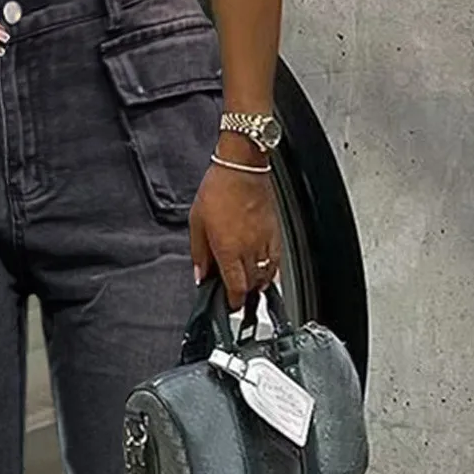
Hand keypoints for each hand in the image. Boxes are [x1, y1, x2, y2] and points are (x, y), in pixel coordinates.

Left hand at [189, 142, 283, 309]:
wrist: (242, 167)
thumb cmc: (219, 189)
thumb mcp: (197, 223)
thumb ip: (199, 254)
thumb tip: (200, 275)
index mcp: (228, 250)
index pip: (235, 288)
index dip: (233, 302)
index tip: (229, 306)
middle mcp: (250, 250)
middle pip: (252, 286)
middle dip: (244, 295)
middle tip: (235, 296)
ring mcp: (265, 242)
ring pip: (266, 276)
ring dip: (257, 284)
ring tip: (247, 283)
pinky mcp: (275, 233)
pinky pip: (276, 260)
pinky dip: (269, 270)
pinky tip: (262, 268)